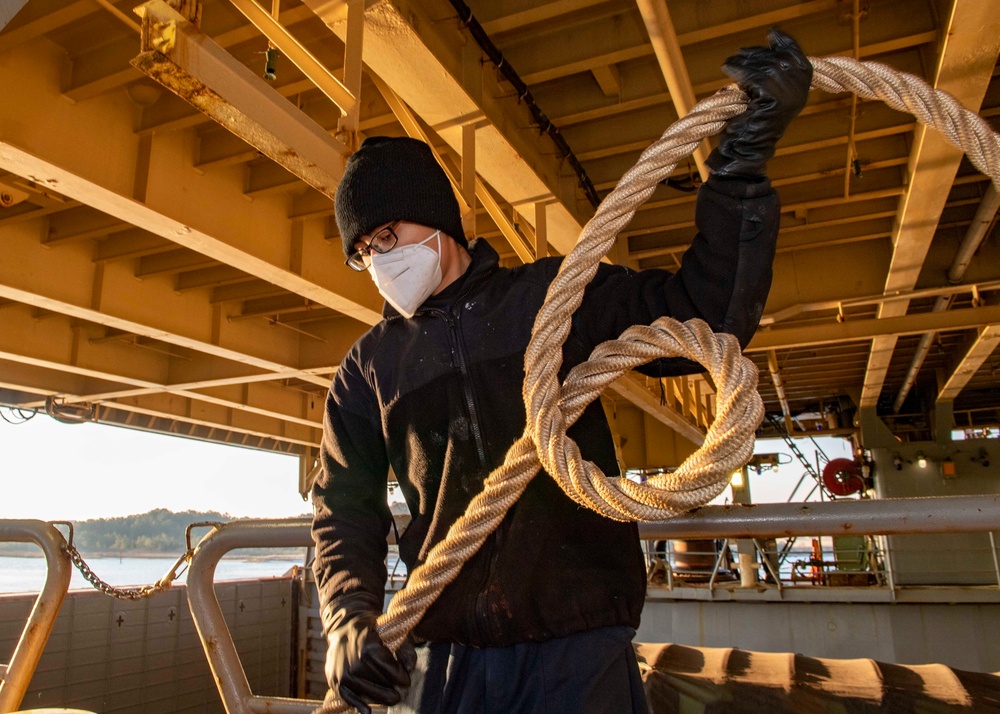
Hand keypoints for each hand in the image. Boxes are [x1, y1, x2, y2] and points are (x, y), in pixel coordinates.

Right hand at [323, 592, 415, 713]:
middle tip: (401, 691)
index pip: (392, 671)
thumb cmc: (371, 631)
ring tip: (391, 697)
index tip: (406, 680)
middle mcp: (355, 662)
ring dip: (382, 696)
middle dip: (393, 688)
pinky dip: (358, 705)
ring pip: (368, 692)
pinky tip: (367, 712)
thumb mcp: (390, 632)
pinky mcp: (335, 680)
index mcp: (370, 648)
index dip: (402, 677)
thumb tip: (410, 668)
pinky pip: (349, 697)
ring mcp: (344, 673)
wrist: (344, 627)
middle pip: (382, 683)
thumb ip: (404, 649)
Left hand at [706, 28, 812, 177]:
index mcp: (803, 84)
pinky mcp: (775, 100)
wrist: (745, 151)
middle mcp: (800, 89)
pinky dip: (739, 70)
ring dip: (744, 61)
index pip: (795, 53)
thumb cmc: (749, 123)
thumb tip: (765, 44)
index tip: (769, 35)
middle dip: (756, 53)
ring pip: (765, 65)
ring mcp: (790, 95)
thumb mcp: (763, 92)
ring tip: (730, 63)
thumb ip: (769, 71)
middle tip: (738, 55)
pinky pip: (755, 76)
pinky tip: (729, 70)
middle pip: (778, 57)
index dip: (782, 42)